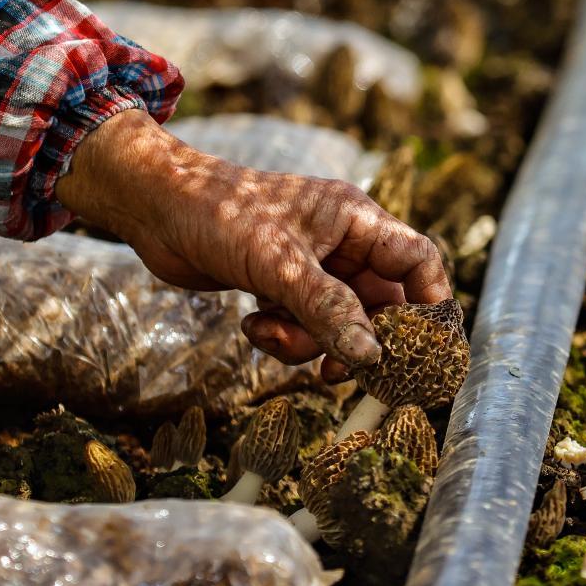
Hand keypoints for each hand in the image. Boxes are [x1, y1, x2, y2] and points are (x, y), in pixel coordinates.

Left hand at [56, 109, 451, 380]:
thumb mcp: (278, 264)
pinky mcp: (285, 288)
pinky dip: (284, 338)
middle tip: (344, 376)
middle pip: (380, 304)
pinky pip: (306, 328)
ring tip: (270, 333)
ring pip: (341, 324)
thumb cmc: (219, 213)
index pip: (418, 261)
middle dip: (359, 340)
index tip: (425, 348)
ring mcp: (314, 268)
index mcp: (355, 220)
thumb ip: (328, 310)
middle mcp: (342, 244)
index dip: (430, 303)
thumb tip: (372, 357)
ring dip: (309, 342)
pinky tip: (252, 324)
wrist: (155, 209)